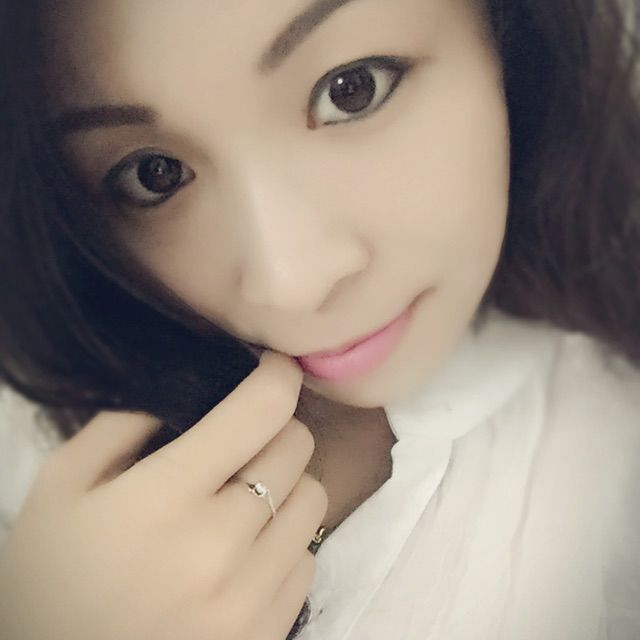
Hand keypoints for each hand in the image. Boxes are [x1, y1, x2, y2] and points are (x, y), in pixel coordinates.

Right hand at [0, 351, 327, 639]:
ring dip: (287, 485)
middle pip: (296, 448)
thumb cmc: (52, 580)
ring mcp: (249, 598)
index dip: (277, 376)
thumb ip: (122, 424)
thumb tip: (186, 391)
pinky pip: (308, 560)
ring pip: (313, 500)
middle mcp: (218, 546)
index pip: (260, 411)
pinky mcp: (267, 635)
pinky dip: (285, 542)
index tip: (274, 369)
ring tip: (246, 498)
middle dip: (276, 430)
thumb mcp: (63, 486)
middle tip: (247, 440)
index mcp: (163, 498)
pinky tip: (246, 552)